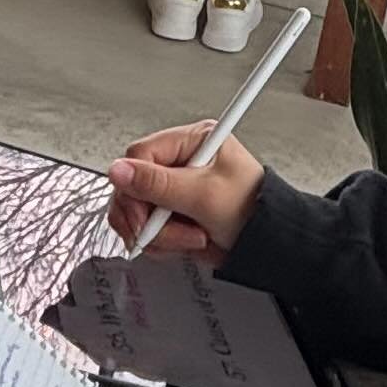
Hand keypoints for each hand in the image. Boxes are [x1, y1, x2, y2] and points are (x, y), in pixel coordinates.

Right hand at [105, 123, 264, 261]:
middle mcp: (179, 161)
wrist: (268, 245)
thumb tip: (118, 170)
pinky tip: (186, 242)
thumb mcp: (204, 196)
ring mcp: (173, 189)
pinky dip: (161, 242)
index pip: (140, 155)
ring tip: (191, 237)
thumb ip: (159, 184)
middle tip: (166, 231)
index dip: (134, 186)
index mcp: (192, 141)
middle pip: (132, 186)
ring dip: (158, 234)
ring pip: (135, 211)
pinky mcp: (171, 213)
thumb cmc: (251, 211)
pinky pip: (146, 228)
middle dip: (148, 217)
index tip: (143, 214)